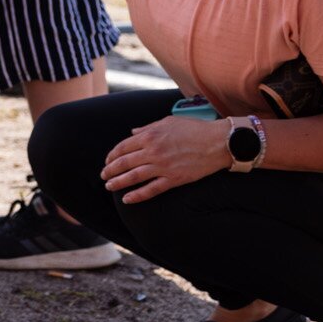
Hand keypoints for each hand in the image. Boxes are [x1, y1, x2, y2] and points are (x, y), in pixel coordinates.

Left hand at [103, 115, 231, 203]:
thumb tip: (132, 133)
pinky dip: (137, 195)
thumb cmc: (194, 129)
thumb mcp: (167, 122)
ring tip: (109, 186)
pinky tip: (127, 199)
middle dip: (110, 170)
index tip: (107, 161)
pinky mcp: (174, 179)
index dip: (112, 155)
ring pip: (134, 177)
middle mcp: (153, 151)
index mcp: (150, 136)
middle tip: (103, 176)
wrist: (218, 142)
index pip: (123, 147)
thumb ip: (147, 128)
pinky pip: (152, 190)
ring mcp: (163, 167)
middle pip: (124, 163)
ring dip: (118, 183)